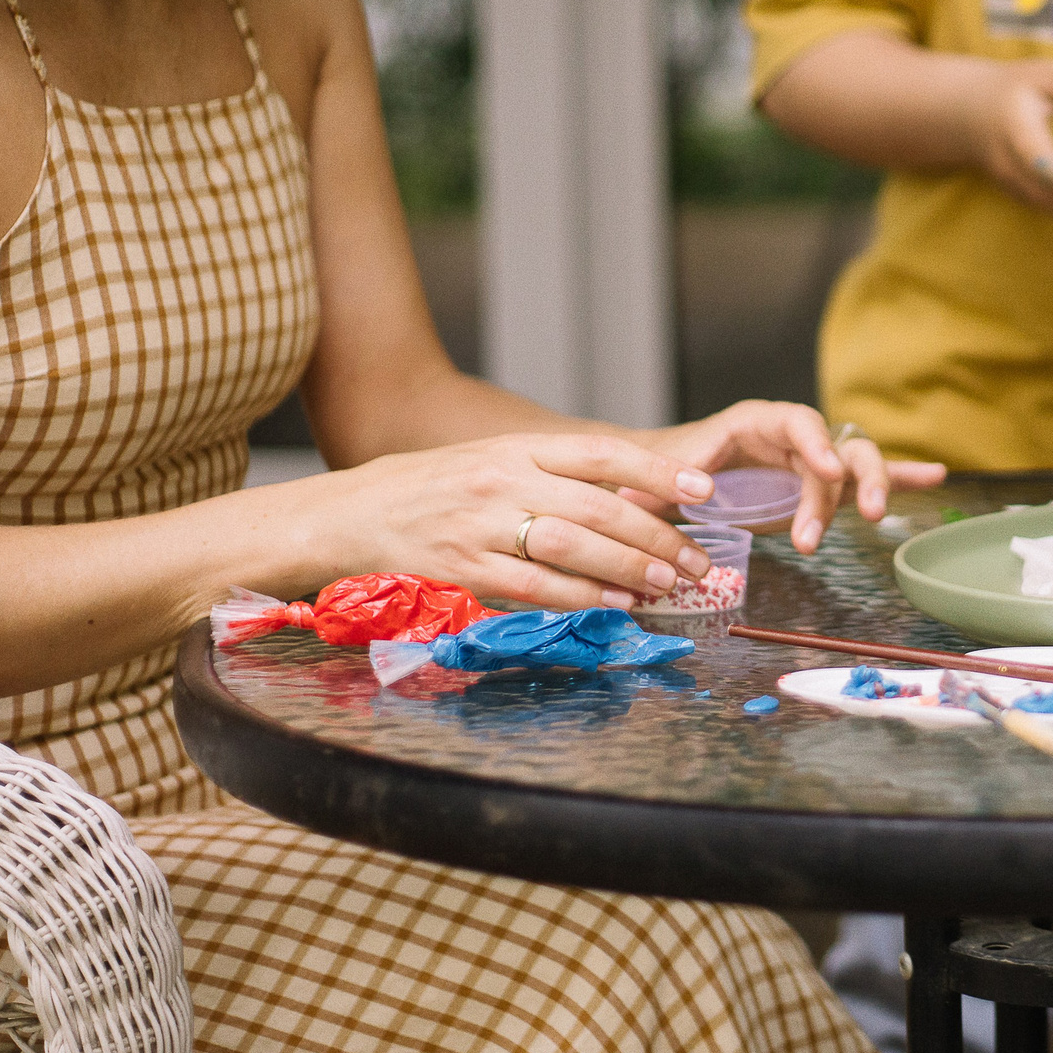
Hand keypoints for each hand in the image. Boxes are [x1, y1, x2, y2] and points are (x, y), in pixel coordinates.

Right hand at [320, 433, 724, 612]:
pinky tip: (614, 604)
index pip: (601, 454)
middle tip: (696, 561)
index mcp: (516, 449)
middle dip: (657, 536)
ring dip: (628, 568)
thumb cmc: (432, 488)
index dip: (657, 473)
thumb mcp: (492, 461)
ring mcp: (481, 526)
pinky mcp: (463, 569)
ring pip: (573, 546)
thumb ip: (552, 475)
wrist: (350, 514)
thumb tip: (629, 499)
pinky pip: (534, 585)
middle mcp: (503, 481)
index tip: (703, 490)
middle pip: (598, 506)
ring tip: (666, 584)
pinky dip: (581, 596)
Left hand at [646, 400, 946, 552]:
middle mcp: (793, 436)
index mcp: (756, 422)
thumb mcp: (664, 470)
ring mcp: (813, 459)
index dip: (816, 443)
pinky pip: (864, 480)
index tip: (828, 471)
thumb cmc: (665, 469)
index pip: (796, 422)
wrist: (666, 476)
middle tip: (864, 515)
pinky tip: (936, 476)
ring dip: (872, 489)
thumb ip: (670, 480)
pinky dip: (902, 477)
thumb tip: (681, 492)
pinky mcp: (822, 485)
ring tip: (878, 517)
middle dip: (855, 478)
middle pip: (838, 445)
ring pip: (857, 463)